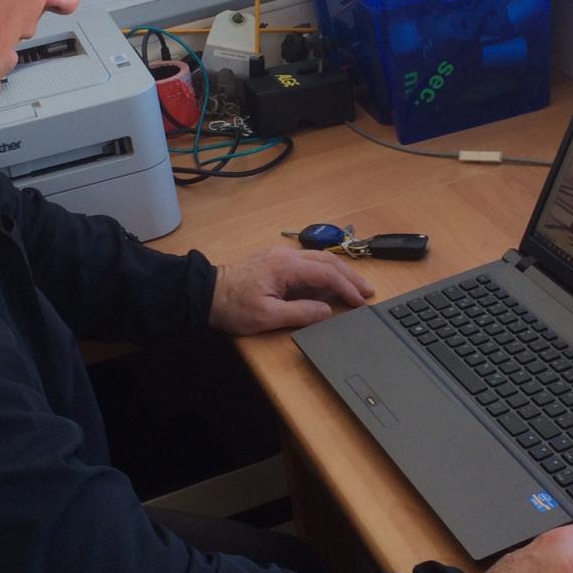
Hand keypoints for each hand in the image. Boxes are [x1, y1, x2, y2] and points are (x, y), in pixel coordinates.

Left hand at [209, 246, 374, 334]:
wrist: (205, 294)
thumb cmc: (233, 307)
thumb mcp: (267, 316)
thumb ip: (300, 313)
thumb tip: (327, 311)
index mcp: (286, 266)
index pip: (326, 274)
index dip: (346, 288)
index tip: (360, 302)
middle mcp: (286, 256)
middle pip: (328, 261)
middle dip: (350, 276)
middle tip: (368, 291)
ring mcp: (280, 256)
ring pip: (319, 259)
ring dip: (340, 272)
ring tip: (356, 287)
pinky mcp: (275, 261)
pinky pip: (308, 263)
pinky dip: (325, 271)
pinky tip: (330, 283)